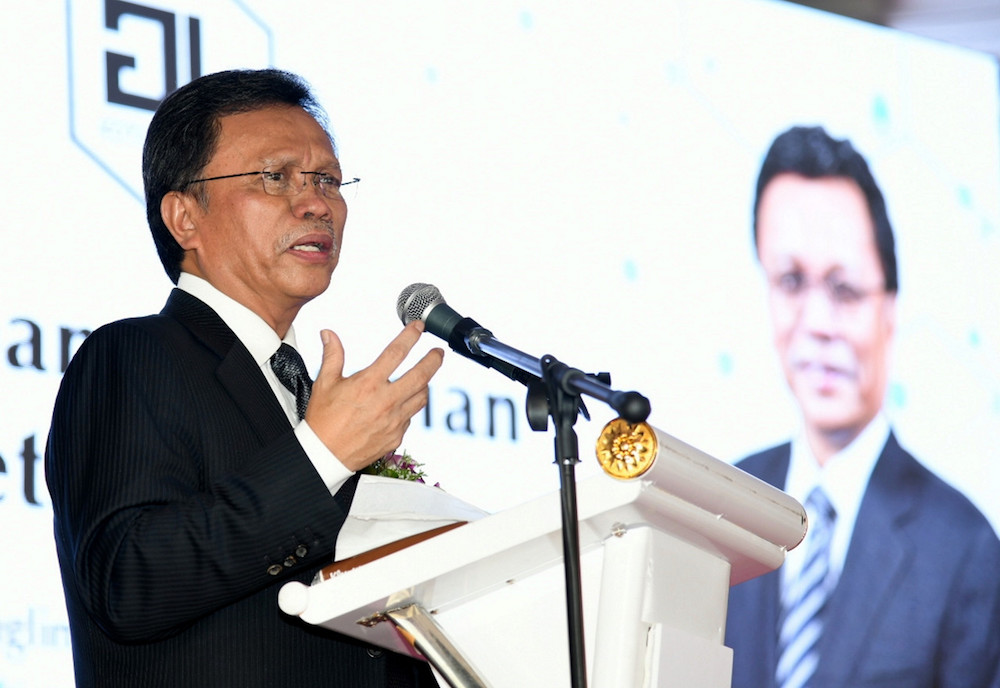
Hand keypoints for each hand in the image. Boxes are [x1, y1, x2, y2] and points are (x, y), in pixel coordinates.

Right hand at [305, 322, 443, 470]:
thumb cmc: (322, 420)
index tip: (419, 328)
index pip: (396, 353)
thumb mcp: (324, 383)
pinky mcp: (396, 436)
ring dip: (424, 384)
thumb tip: (329, 334)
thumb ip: (332, 356)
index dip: (410, 337)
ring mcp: (394, 420)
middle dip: (434, 360)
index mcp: (368, 384)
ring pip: (421, 397)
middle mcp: (385, 401)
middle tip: (438, 352)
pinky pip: (410, 417)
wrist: (324, 455)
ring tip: (423, 377)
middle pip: (421, 375)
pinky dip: (408, 407)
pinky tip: (401, 403)